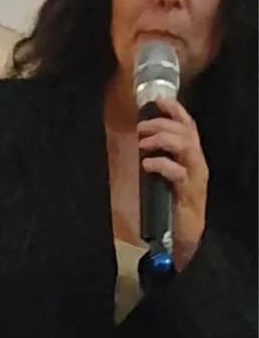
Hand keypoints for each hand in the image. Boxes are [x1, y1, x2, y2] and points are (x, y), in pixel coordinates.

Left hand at [138, 97, 208, 270]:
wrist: (184, 236)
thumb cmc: (172, 206)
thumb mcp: (163, 178)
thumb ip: (158, 161)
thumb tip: (141, 145)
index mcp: (191, 157)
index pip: (188, 126)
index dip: (176, 111)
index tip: (159, 101)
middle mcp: (197, 163)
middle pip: (186, 132)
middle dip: (164, 123)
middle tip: (141, 126)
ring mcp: (195, 176)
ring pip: (186, 147)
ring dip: (163, 139)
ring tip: (143, 142)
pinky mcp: (189, 192)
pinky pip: (178, 172)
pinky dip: (162, 164)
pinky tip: (147, 164)